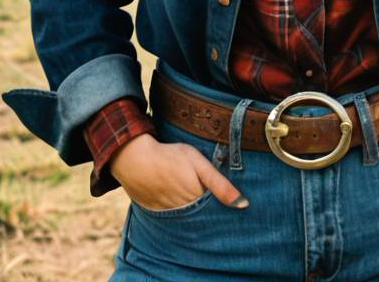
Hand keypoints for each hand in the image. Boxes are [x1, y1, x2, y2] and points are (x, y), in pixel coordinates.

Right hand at [109, 133, 247, 211]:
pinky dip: (181, 219)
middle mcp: (184, 213)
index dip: (225, 212)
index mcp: (196, 200)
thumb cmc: (169, 157)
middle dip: (212, 218)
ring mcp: (169, 216)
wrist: (134, 159)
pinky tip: (184, 211)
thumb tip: (243, 205)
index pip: (217, 213)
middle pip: (203, 220)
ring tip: (202, 211)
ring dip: (197, 220)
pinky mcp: (158, 215)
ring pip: (189, 222)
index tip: (236, 213)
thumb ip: (219, 183)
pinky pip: (174, 222)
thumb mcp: (197, 162)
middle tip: (222, 215)